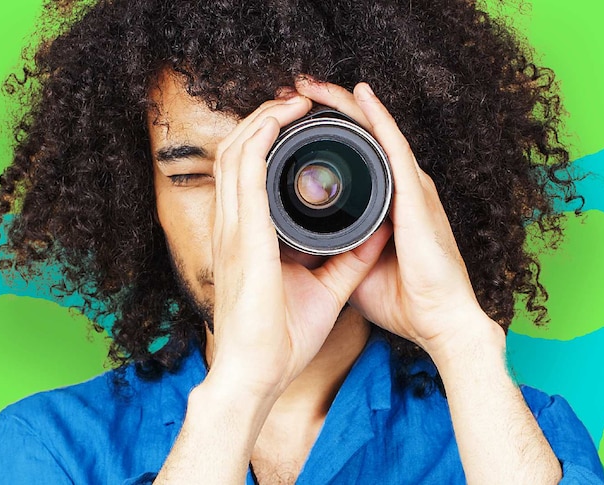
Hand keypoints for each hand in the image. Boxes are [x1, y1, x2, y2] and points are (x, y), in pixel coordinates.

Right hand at [206, 94, 389, 401]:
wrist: (255, 374)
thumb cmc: (278, 341)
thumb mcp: (321, 291)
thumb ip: (345, 260)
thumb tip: (373, 234)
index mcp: (243, 240)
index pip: (244, 176)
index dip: (262, 144)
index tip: (292, 127)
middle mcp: (231, 228)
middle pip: (236, 153)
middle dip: (262, 120)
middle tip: (294, 103)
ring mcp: (232, 228)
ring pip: (237, 151)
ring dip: (263, 119)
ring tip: (292, 102)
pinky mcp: (244, 234)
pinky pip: (247, 170)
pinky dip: (262, 137)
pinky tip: (282, 119)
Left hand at [295, 78, 501, 358]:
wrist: (441, 324)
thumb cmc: (404, 301)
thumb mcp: (353, 270)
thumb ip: (332, 250)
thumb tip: (300, 243)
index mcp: (383, 204)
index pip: (348, 157)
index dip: (319, 133)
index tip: (286, 119)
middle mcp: (398, 188)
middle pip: (358, 136)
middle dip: (325, 109)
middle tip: (290, 89)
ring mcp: (410, 188)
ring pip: (374, 132)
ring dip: (344, 105)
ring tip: (313, 84)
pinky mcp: (417, 196)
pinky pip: (394, 149)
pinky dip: (377, 120)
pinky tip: (360, 95)